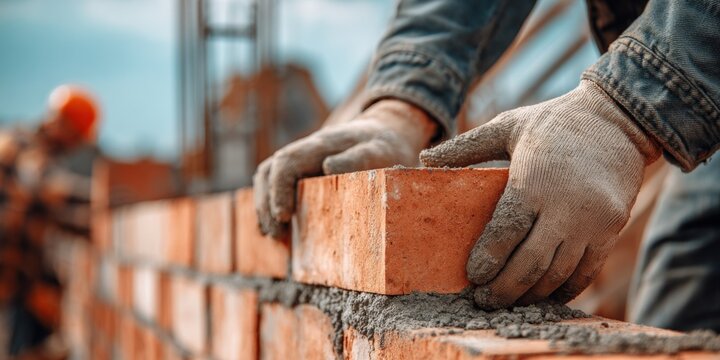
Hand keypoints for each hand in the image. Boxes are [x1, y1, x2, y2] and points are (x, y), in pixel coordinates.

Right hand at [254, 99, 436, 236]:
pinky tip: (280, 230)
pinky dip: (272, 206)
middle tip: (275, 235)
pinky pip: (278, 186)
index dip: (279, 189)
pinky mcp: (303, 172)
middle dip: (266, 203)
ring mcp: (301, 161)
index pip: (286, 162)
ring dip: (265, 206)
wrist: (384, 132)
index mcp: (319, 145)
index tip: (284, 216)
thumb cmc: (382, 146)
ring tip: (273, 236)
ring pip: (268, 178)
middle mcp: (304, 151)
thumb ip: (358, 157)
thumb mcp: (378, 151)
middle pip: (269, 171)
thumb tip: (327, 167)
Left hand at [420, 80, 659, 308]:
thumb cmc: (553, 123)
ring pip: (557, 273)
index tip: (472, 278)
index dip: (488, 259)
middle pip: (530, 262)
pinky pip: (585, 271)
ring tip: (508, 303)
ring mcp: (592, 222)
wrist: (618, 121)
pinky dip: (563, 289)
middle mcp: (565, 207)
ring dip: (531, 294)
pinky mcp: (611, 230)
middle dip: (504, 288)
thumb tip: (423, 159)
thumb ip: (466, 147)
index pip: (506, 230)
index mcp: (534, 181)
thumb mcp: (508, 126)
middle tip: (484, 302)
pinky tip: (544, 296)